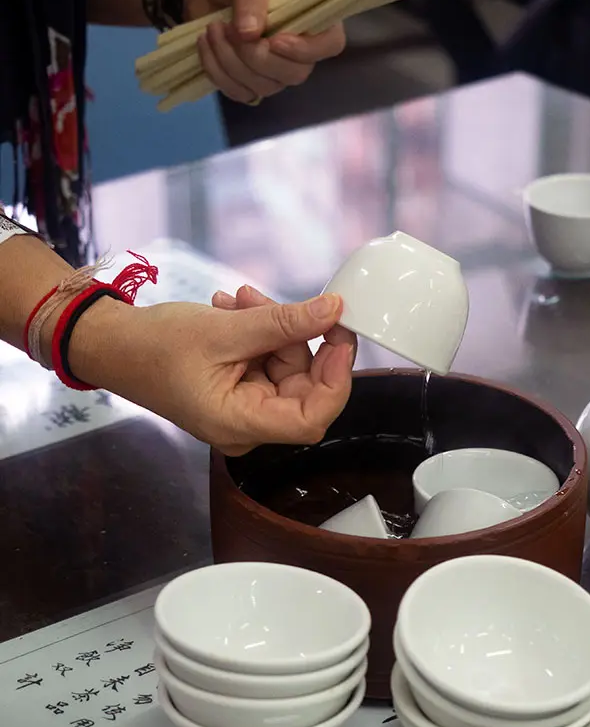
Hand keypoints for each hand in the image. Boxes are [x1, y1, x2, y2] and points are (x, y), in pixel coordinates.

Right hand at [69, 293, 353, 456]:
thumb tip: (334, 310)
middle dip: (295, 339)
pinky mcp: (237, 393)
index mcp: (239, 423)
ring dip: (272, 329)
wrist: (112, 345)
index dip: (336, 379)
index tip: (340, 336)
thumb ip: (284, 323)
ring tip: (239, 300)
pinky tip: (233, 310)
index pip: (312, 418)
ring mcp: (241, 410)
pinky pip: (265, 365)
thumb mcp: (225, 329)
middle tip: (269, 303)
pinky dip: (258, 335)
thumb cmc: (154, 346)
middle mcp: (245, 426)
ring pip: (285, 369)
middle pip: (302, 388)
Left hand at [184, 0, 345, 104]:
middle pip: (294, 74)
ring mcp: (274, 70)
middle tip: (229, 28)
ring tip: (212, 29)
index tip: (274, 40)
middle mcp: (298, 49)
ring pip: (263, 87)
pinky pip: (240, 93)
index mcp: (311, 15)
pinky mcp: (248, 81)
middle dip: (257, 57)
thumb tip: (250, 34)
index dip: (306, 50)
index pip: (330, 44)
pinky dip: (218, 73)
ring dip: (231, 62)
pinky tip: (206, 46)